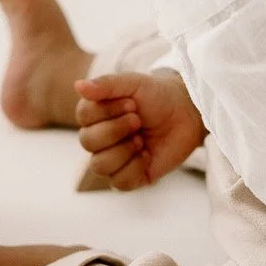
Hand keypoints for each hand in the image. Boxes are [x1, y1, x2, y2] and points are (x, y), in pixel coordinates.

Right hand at [74, 69, 205, 189]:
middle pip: (88, 142)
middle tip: (138, 120)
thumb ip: (106, 84)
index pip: (83, 117)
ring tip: (141, 139)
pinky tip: (147, 155)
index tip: (131, 103)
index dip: (107, 111)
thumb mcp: (133, 83)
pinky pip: (119, 182)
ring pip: (100, 166)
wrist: (187, 112)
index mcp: (96, 114)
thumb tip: (78, 85)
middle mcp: (100, 138)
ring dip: (124, 150)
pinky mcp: (131, 176)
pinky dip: (135, 167)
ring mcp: (114, 159)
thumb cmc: (158, 96)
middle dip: (116, 130)